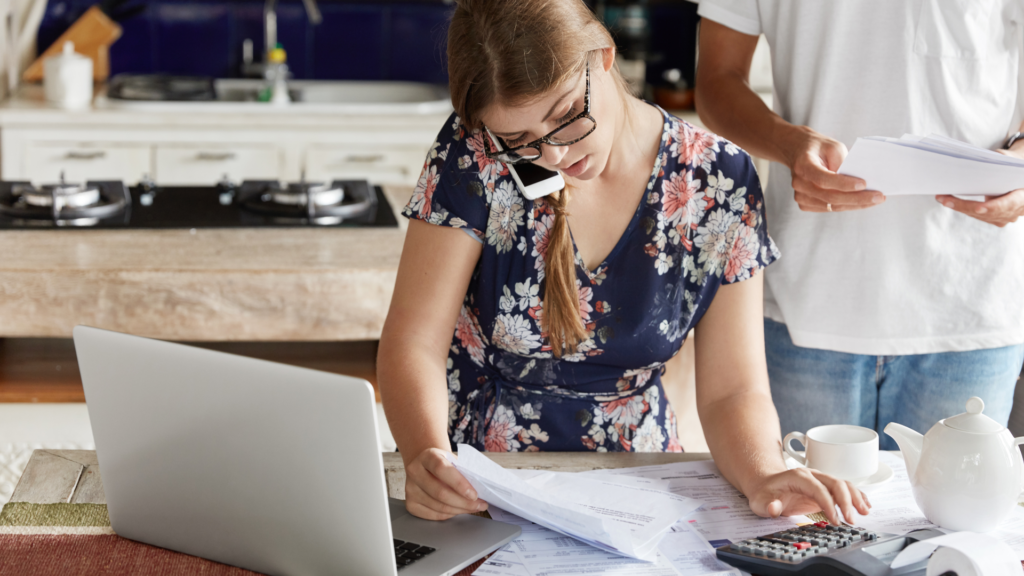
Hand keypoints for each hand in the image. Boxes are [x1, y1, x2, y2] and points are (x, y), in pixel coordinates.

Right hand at [404, 447, 487, 520]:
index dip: (459, 484)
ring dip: (460, 510)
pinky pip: (433, 515)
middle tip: (480, 505)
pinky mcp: (410, 503)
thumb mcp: (453, 459)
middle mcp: (415, 471)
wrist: (425, 465)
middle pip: (440, 493)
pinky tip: (458, 509)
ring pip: (438, 506)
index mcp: (427, 456)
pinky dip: (449, 514)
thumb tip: (482, 488)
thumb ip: (464, 471)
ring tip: (473, 508)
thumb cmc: (444, 463)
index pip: (441, 469)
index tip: (474, 494)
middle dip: (464, 502)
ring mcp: (410, 489)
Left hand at [746, 468, 870, 524]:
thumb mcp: (760, 501)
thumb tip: (774, 508)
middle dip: (847, 502)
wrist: (765, 484)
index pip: (819, 489)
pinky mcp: (825, 489)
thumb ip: (768, 505)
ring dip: (856, 498)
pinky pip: (844, 489)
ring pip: (844, 485)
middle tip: (851, 521)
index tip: (835, 520)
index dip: (829, 504)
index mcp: (798, 477)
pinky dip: (857, 496)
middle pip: (836, 483)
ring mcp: (820, 481)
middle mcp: (812, 475)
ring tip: (864, 513)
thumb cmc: (764, 493)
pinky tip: (865, 506)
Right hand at [784, 127, 884, 211]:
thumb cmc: (818, 148)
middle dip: (857, 198)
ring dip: (855, 204)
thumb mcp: (832, 146)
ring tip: (874, 200)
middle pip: (830, 197)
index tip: (864, 184)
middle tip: (879, 197)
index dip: (844, 184)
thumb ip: (843, 162)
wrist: (797, 151)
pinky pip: (829, 208)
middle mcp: (799, 183)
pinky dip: (846, 205)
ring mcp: (800, 195)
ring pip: (832, 206)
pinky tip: (860, 201)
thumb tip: (858, 183)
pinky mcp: (805, 203)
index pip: (823, 179)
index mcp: (803, 165)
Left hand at [936, 148, 1023, 226]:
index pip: (1008, 204)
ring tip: (942, 198)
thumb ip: (1003, 160)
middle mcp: (1016, 210)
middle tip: (946, 200)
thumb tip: (986, 157)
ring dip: (959, 207)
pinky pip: (978, 215)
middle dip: (965, 206)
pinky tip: (948, 201)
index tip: (978, 208)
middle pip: (988, 212)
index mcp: (1022, 196)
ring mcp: (1006, 216)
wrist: (1020, 179)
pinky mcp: (996, 218)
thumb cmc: (1015, 167)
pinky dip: (963, 208)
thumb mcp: (1011, 160)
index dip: (993, 207)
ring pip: (980, 215)